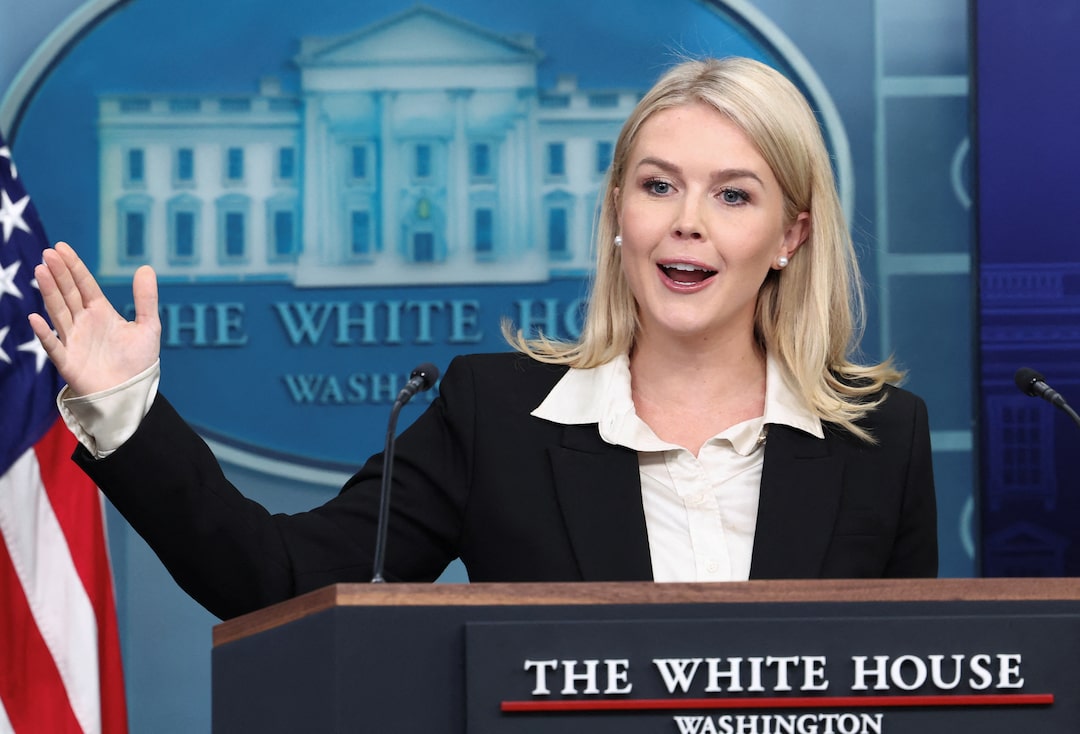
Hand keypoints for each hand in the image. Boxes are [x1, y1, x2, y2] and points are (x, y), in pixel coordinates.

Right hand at [28, 241, 160, 396]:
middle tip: (48, 253)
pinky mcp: (68, 361)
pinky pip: (53, 345)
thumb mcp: (148, 326)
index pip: (84, 284)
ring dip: (49, 293)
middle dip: (59, 273)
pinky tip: (36, 317)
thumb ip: (146, 299)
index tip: (60, 247)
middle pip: (68, 293)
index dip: (73, 266)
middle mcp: (83, 322)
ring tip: (41, 272)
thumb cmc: (138, 362)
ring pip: (58, 312)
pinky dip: (44, 333)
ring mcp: (73, 340)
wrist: (132, 393)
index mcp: (100, 312)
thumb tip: (146, 268)